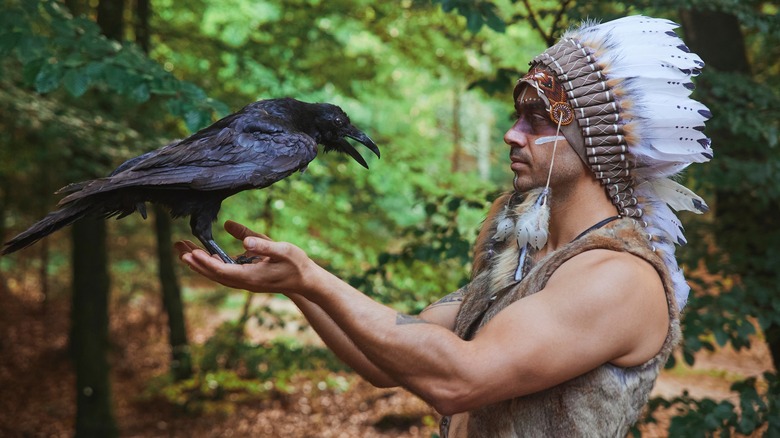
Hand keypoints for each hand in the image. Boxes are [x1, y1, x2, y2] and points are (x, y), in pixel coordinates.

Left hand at [175, 220, 315, 294]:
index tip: (192, 252)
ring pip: (216, 274)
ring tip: (184, 250)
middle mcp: (244, 282)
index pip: (222, 271)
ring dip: (200, 263)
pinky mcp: (247, 278)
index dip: (205, 262)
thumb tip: (243, 240)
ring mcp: (245, 282)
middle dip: (195, 262)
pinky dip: (212, 264)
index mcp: (251, 276)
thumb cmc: (296, 264)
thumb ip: (262, 245)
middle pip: (213, 274)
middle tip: (178, 248)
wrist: (306, 281)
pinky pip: (224, 273)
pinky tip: (206, 255)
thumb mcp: (283, 250)